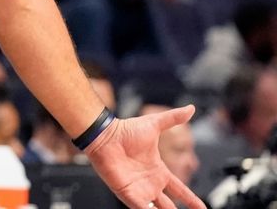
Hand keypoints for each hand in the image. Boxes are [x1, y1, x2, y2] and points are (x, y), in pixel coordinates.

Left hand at [86, 105, 205, 208]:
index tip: (203, 208)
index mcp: (158, 170)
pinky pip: (140, 208)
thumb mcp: (154, 124)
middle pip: (168, 205)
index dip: (191, 200)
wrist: (104, 135)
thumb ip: (173, 118)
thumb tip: (190, 108)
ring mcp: (138, 189)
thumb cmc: (124, 130)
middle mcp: (150, 182)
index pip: (179, 190)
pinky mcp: (127, 193)